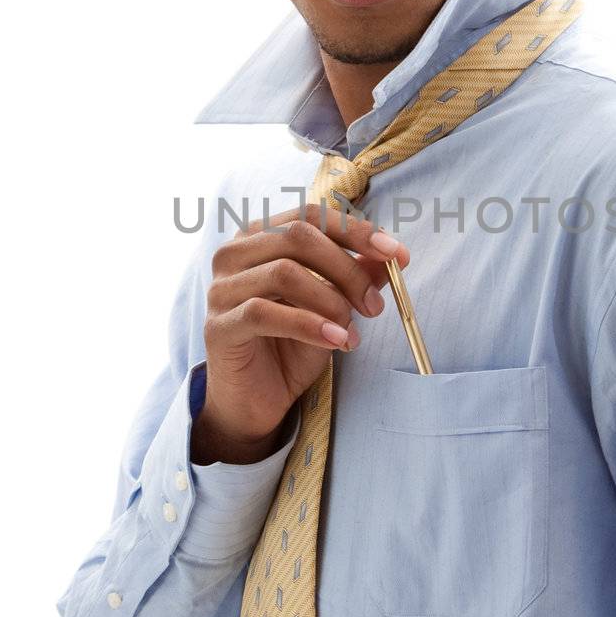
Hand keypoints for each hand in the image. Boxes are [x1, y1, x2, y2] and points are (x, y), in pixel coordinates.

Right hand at [190, 205, 409, 463]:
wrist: (255, 401)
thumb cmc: (292, 345)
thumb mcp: (333, 306)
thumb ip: (357, 276)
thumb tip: (392, 256)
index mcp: (261, 235)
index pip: (312, 215)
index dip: (357, 231)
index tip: (397, 255)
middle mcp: (234, 253)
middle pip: (299, 237)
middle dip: (348, 269)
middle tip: (374, 305)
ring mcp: (221, 288)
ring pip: (284, 272)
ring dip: (330, 301)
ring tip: (353, 332)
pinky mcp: (218, 325)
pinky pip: (263, 313)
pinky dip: (308, 325)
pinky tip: (336, 341)